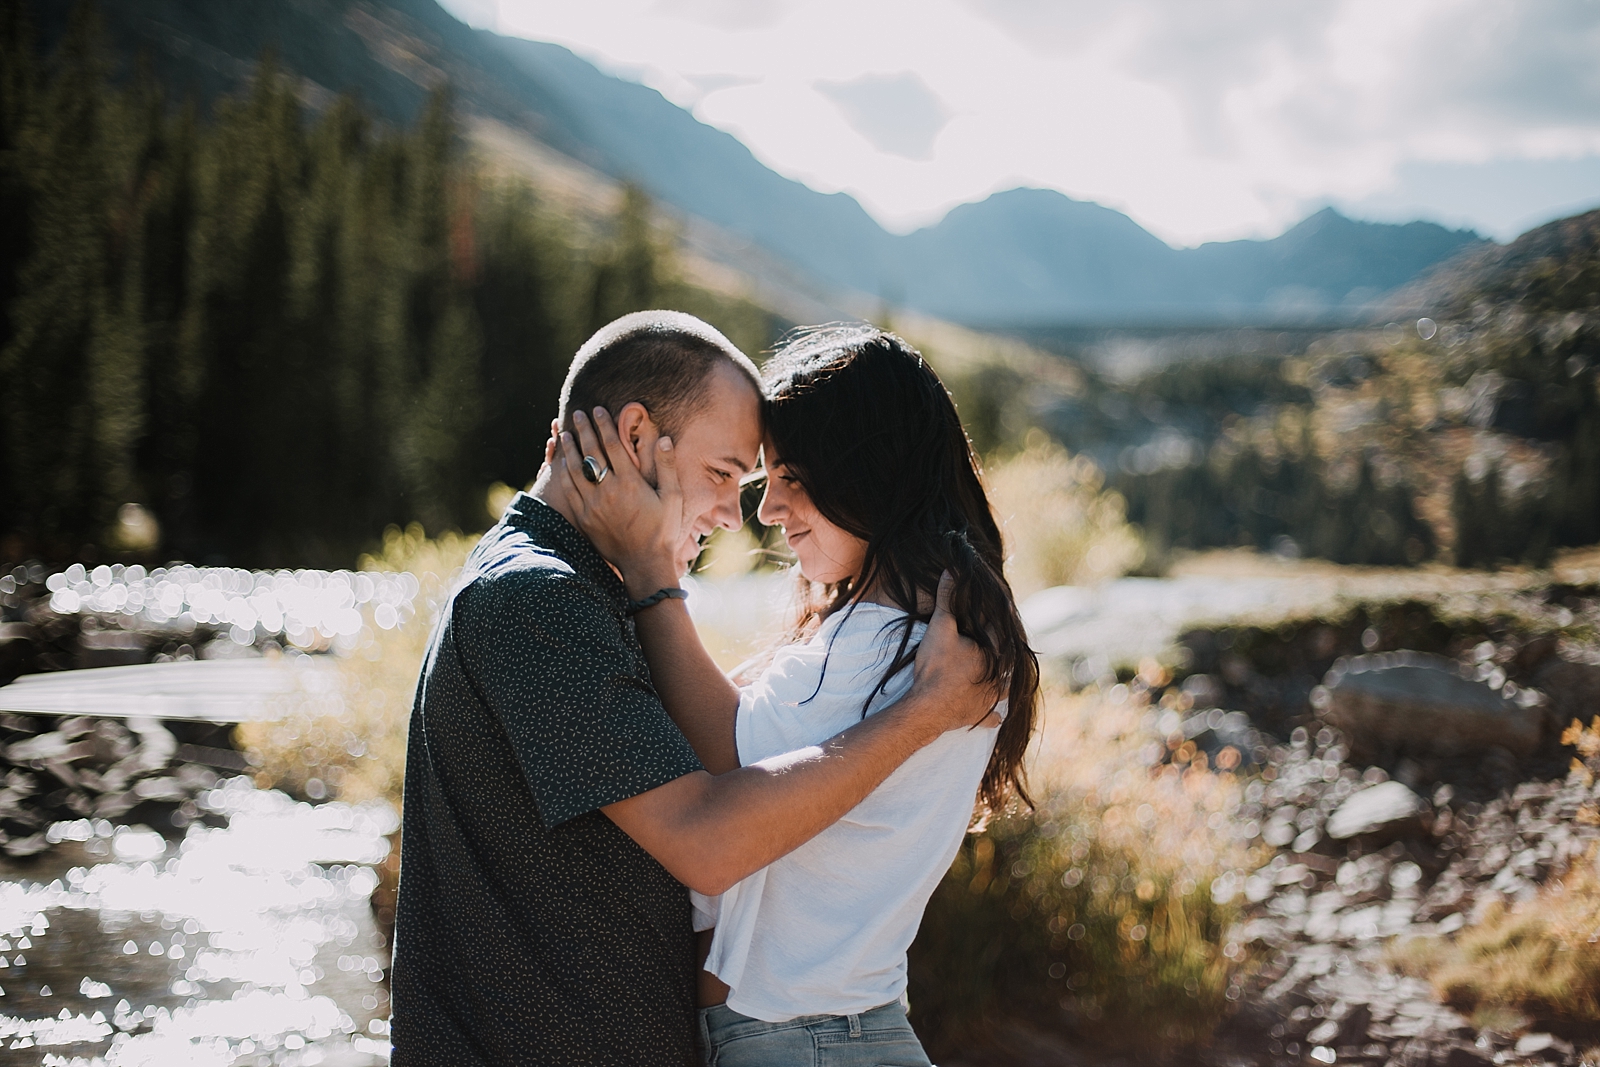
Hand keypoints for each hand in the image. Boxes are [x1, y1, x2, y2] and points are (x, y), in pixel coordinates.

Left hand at [553, 408, 684, 594]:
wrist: (644, 564)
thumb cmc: (663, 530)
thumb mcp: (673, 498)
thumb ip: (668, 467)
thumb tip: (663, 439)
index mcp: (630, 483)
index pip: (612, 445)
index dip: (603, 424)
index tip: (597, 409)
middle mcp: (608, 491)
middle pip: (591, 452)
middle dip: (583, 430)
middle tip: (577, 414)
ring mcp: (593, 505)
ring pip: (575, 469)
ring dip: (569, 449)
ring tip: (563, 432)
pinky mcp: (584, 518)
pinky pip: (569, 490)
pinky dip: (564, 473)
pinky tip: (562, 463)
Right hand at [911, 572, 1002, 730]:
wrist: (927, 707)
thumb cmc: (936, 667)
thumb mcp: (939, 627)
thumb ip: (946, 599)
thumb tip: (951, 571)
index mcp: (992, 652)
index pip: (1003, 630)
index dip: (1003, 618)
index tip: (1007, 608)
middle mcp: (997, 675)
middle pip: (1008, 660)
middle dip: (1008, 650)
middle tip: (1009, 641)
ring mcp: (989, 697)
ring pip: (1006, 687)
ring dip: (1007, 682)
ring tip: (1008, 677)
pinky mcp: (978, 714)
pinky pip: (991, 715)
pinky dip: (993, 715)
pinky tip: (998, 716)